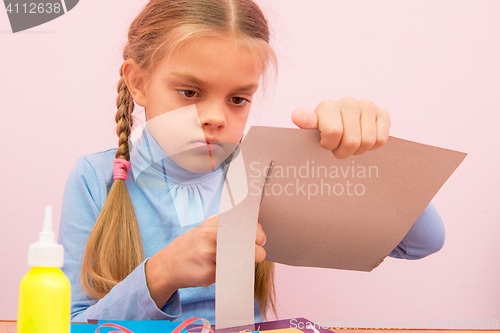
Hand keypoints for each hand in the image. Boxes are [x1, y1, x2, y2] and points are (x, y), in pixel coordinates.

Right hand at [145, 215, 266, 307]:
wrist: (168, 264)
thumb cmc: (194, 246)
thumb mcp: (208, 229)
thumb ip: (230, 229)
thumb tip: (259, 235)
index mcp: (213, 222)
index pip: (244, 223)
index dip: (257, 233)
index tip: (261, 239)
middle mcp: (210, 234)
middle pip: (245, 241)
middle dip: (256, 250)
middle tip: (257, 254)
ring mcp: (208, 253)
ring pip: (240, 259)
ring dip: (244, 263)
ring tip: (236, 262)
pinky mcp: (207, 272)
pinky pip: (230, 274)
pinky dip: (229, 274)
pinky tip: (218, 270)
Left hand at [291, 97, 390, 158]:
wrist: (341, 123)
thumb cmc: (322, 130)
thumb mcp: (310, 129)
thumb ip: (304, 122)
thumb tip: (298, 117)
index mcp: (328, 106)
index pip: (333, 132)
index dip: (330, 145)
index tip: (325, 143)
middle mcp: (348, 102)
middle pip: (352, 141)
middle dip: (344, 151)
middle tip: (339, 147)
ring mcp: (367, 106)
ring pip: (367, 142)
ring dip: (358, 150)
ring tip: (350, 144)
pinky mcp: (382, 113)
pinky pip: (381, 140)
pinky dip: (372, 146)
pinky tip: (363, 139)